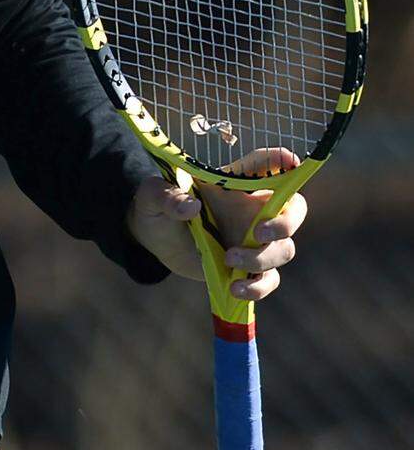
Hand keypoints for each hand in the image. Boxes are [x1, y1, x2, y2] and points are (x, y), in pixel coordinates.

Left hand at [127, 147, 307, 300]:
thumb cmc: (160, 206)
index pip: (266, 164)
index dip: (282, 161)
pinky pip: (269, 280)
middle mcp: (253, 209)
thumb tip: (189, 207)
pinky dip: (258, 287)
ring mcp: (254, 240)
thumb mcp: (154, 195)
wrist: (155, 239)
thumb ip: (167, 196)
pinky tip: (235, 288)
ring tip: (229, 258)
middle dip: (286, 222)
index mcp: (236, 183)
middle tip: (259, 232)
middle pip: (295, 210)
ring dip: (262, 258)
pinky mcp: (249, 268)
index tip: (290, 161)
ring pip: (284, 249)